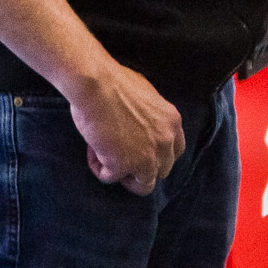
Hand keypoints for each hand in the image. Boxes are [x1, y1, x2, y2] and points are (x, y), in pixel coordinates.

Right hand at [66, 61, 183, 192]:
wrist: (96, 84)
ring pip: (143, 185)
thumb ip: (151, 115)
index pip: (176, 151)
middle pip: (161, 171)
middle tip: (121, 154)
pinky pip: (110, 178)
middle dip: (142, 166)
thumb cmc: (113, 82)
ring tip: (106, 159)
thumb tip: (140, 124)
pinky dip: (99, 168)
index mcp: (172, 122)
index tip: (142, 151)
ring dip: (124, 176)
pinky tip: (92, 151)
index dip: (159, 155)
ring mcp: (146, 157)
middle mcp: (164, 142)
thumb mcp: (146, 95)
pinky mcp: (122, 166)